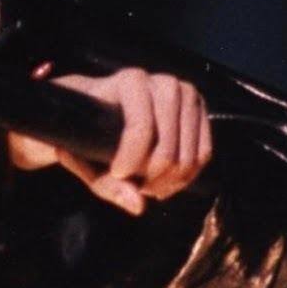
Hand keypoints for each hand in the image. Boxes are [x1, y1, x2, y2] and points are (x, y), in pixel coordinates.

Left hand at [5, 68, 212, 215]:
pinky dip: (188, 176)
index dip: (132, 158)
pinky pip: (204, 153)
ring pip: (191, 152)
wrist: (102, 110)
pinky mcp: (199, 111)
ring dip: (172, 179)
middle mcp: (162, 82)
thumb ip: (104, 182)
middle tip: (136, 186)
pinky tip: (166, 181)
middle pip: (169, 144)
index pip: (141, 126)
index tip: (117, 173)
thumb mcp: (82, 157)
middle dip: (154, 174)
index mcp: (129, 81)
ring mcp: (185, 95)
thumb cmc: (87, 129)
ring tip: (149, 186)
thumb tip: (137, 205)